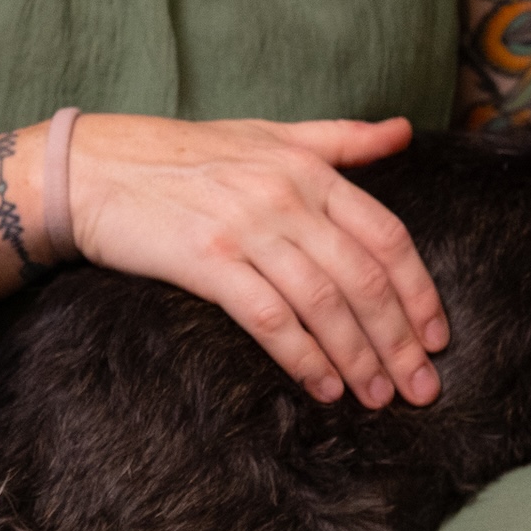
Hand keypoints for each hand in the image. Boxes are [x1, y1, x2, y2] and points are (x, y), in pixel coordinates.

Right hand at [68, 112, 450, 406]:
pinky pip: (271, 319)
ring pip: (325, 304)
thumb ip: (338, 140)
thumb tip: (403, 132)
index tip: (437, 338)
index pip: (387, 236)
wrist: (93, 168)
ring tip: (377, 397)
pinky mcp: (207, 261)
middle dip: (400, 341)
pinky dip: (303, 358)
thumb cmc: (179, 154)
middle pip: (365, 278)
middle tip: (421, 388)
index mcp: (308, 168)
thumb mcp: (265, 134)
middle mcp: (285, 196)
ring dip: (358, 359)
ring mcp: (247, 228)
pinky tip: (321, 388)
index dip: (420, 292)